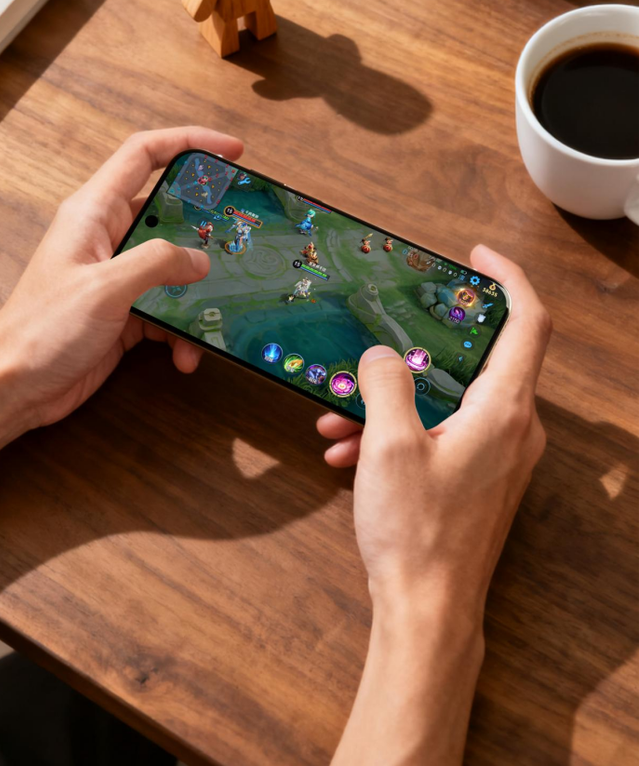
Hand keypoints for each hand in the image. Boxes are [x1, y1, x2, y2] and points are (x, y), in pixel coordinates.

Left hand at [0, 127, 242, 473]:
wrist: (14, 387)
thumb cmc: (41, 330)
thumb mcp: (104, 288)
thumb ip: (156, 263)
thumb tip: (200, 259)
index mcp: (94, 213)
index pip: (144, 155)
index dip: (188, 142)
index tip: (231, 151)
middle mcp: (107, 237)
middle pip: (168, 211)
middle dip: (207, 224)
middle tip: (242, 231)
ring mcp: (117, 275)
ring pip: (174, 266)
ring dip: (197, 291)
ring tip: (219, 306)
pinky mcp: (125, 311)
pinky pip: (167, 308)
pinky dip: (181, 329)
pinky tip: (185, 353)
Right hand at [318, 245, 550, 607]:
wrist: (428, 611)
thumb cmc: (417, 533)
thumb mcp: (389, 445)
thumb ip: (385, 383)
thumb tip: (382, 355)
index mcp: (504, 410)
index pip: (527, 322)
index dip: (507, 279)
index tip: (477, 256)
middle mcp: (511, 429)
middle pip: (479, 358)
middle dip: (420, 347)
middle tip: (391, 327)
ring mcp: (496, 455)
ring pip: (447, 400)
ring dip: (393, 399)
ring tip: (340, 414)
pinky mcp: (477, 477)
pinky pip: (439, 434)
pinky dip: (398, 432)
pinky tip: (346, 451)